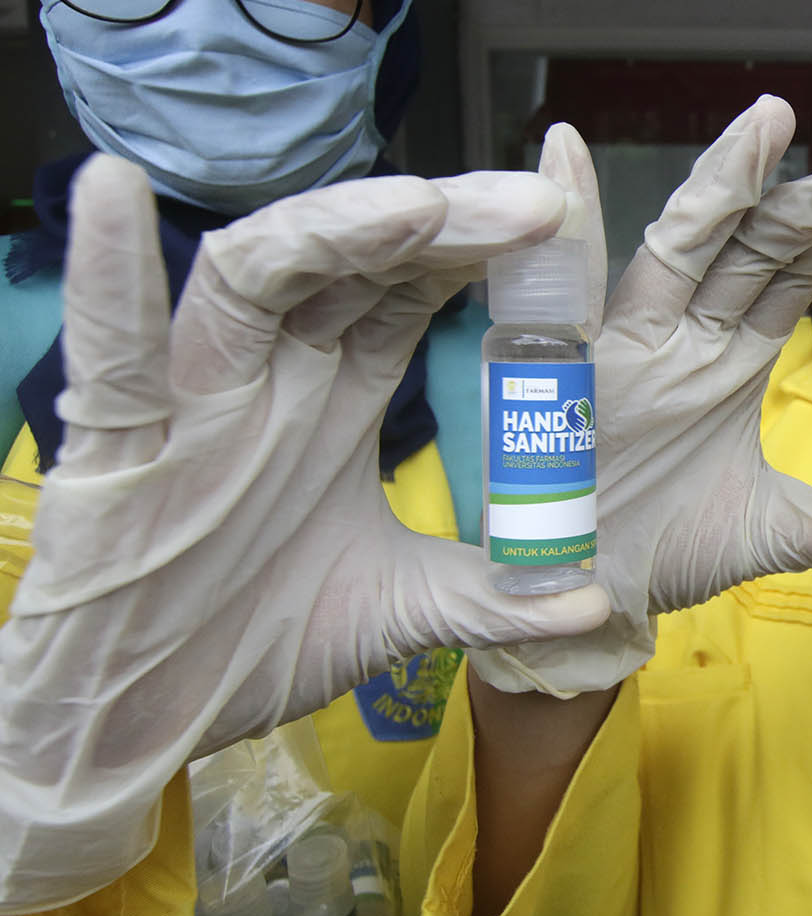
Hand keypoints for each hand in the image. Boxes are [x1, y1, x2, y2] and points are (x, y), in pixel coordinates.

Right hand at [0, 156, 611, 911]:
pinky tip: (114, 196)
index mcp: (340, 391)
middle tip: (535, 207)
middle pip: (359, 260)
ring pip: (257, 274)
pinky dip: (109, 272)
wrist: (144, 719)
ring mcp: (197, 396)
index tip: (563, 227)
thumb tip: (598, 603)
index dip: (482, 250)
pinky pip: (112, 348)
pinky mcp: (117, 442)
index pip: (416, 290)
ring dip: (334, 230)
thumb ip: (496, 597)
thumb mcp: (398, 610)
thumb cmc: (255, 641)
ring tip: (419, 206)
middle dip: (445, 224)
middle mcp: (274, 370)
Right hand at [469, 96, 811, 696]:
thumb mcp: (768, 533)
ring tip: (771, 121)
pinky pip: (578, 282)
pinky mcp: (578, 363)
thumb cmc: (661, 554)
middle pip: (759, 242)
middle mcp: (688, 332)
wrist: (580, 602)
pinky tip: (564, 151)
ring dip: (727, 178)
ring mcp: (634, 339)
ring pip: (687, 241)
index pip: (799, 274)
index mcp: (733, 357)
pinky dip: (567, 213)